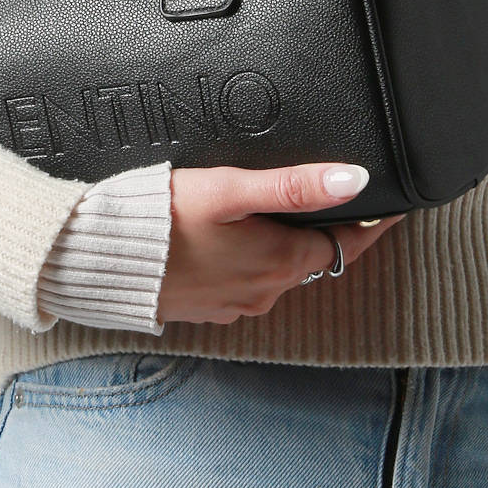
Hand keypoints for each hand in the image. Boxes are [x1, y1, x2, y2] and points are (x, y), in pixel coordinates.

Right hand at [155, 163, 403, 326]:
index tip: (391, 206)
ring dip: (286, 247)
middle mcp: (263, 292)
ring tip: (284, 213)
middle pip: (312, 258)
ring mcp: (234, 304)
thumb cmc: (161, 219)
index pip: (346, 245)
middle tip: (342, 201)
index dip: (370, 223)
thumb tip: (353, 179)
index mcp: (279, 263)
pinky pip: (245, 282)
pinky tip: (234, 239)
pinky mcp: (207, 308)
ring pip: (279, 272)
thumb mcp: (231, 190)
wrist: (96, 260)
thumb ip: (294, 185)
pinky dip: (252, 261)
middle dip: (327, 232)